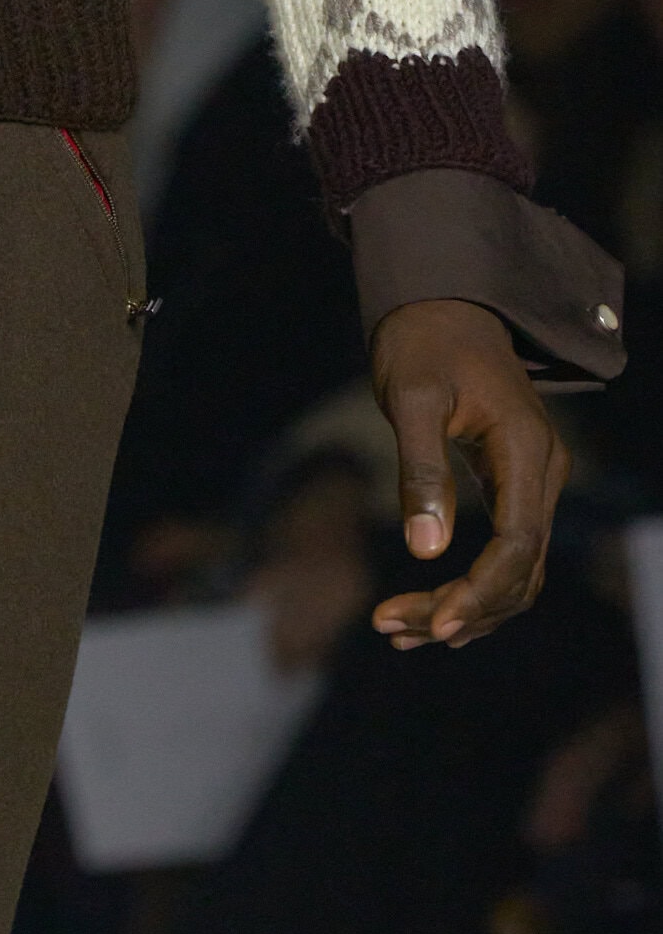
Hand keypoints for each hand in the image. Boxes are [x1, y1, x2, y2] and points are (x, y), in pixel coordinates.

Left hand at [369, 298, 569, 650]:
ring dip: (464, 609)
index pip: (516, 547)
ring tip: (396, 630)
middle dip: (460, 610)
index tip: (432, 624)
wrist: (441, 303)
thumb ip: (420, 470)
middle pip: (519, 572)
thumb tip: (426, 551)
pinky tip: (428, 614)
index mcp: (524, 450)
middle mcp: (542, 472)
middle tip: (391, 630)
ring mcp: (533, 481)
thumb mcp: (411, 397)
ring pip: (516, 573)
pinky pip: (506, 553)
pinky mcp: (514, 485)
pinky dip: (471, 589)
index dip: (478, 593)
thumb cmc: (422, 342)